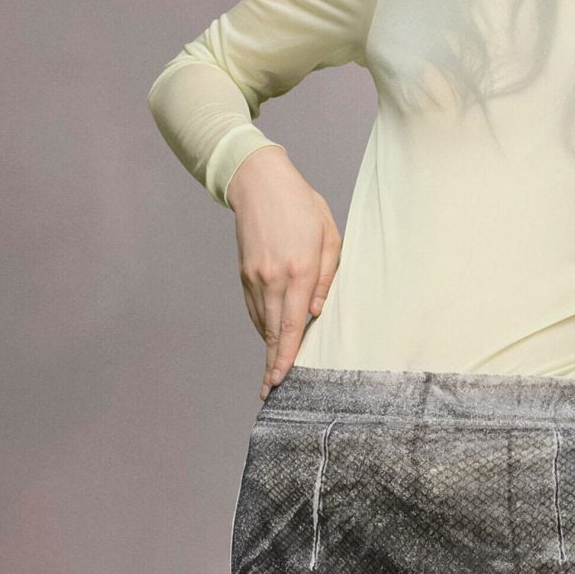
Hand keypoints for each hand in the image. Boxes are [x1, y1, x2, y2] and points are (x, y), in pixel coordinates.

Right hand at [225, 145, 342, 396]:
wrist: (259, 184)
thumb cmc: (302, 207)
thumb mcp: (329, 236)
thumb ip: (326, 277)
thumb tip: (315, 312)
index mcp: (298, 270)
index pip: (293, 324)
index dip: (286, 356)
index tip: (280, 379)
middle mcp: (273, 278)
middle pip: (273, 332)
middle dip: (272, 363)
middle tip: (270, 390)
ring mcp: (255, 277)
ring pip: (263, 323)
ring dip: (269, 347)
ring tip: (272, 371)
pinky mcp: (245, 274)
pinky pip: (255, 309)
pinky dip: (264, 325)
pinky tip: (272, 337)